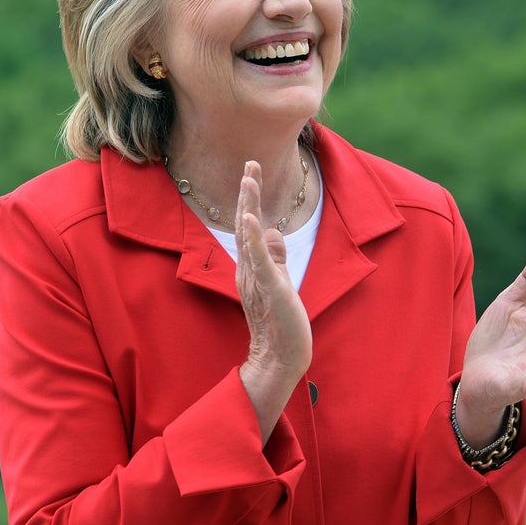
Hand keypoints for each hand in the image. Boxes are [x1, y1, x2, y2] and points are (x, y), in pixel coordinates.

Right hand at [235, 161, 311, 442]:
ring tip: (248, 179)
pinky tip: (253, 220)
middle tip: (250, 164)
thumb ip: (274, 258)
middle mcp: (248, 270)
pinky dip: (255, 240)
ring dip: (249, 206)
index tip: (251, 171)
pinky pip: (260, 262)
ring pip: (249, 237)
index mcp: (251, 268)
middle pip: (244, 224)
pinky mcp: (270, 290)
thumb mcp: (280, 283)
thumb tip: (272, 230)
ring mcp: (257, 279)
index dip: (249, 198)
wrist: (279, 360)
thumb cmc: (281, 325)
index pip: (248, 226)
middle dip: (248, 193)